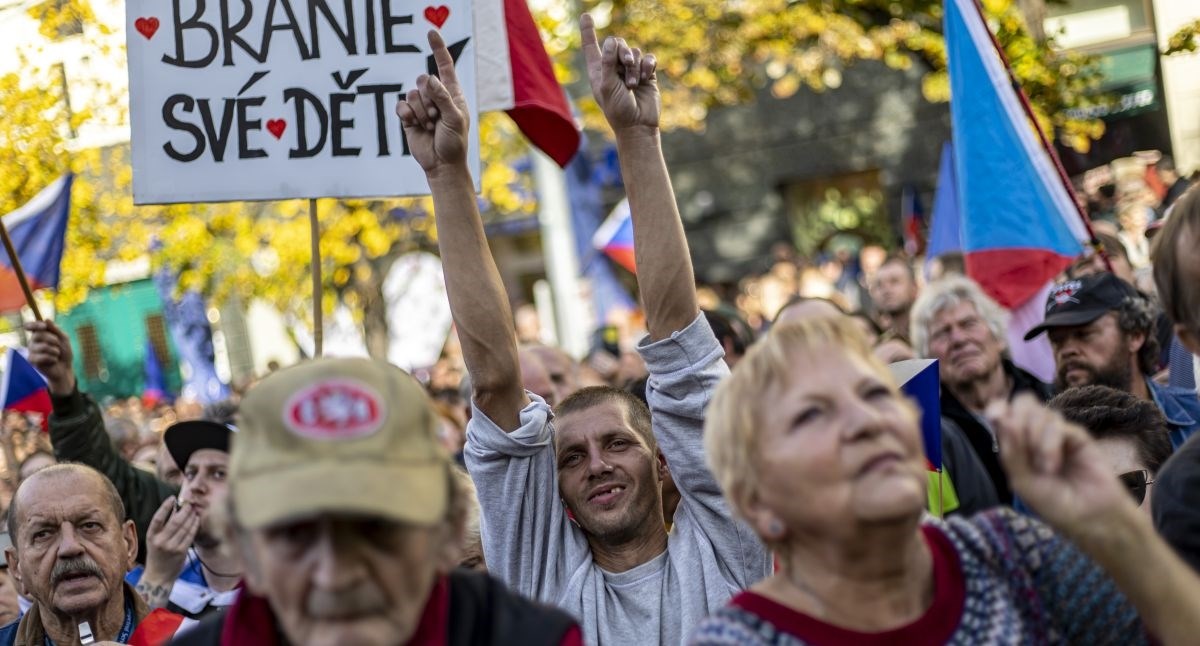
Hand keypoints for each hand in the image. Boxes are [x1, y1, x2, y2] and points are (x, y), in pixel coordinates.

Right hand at [24, 320, 75, 395]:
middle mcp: (33, 341)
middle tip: (58, 344)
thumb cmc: (64, 352)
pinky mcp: (32, 360)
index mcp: (39, 334)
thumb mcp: (63, 339)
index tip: (43, 326)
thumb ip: (56, 329)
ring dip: (55, 350)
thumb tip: (46, 319)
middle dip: (53, 339)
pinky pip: (43, 357)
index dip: (34, 325)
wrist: (65, 368)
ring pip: (42, 346)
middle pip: (38, 335)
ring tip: (57, 354)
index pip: (30, 326)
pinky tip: (53, 361)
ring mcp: (31, 351)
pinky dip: (53, 358)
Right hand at [141, 496, 199, 586]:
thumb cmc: (157, 554)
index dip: (165, 507)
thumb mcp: (154, 539)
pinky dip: (194, 525)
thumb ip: (164, 524)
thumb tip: (174, 507)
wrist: (159, 576)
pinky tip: (197, 520)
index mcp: (151, 536)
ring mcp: (171, 547)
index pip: (158, 518)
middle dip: (184, 510)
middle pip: (175, 521)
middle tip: (190, 503)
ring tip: (194, 510)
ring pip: (185, 527)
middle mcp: (160, 541)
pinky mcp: (181, 551)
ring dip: (191, 516)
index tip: (172, 498)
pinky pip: (190, 535)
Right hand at [396, 30, 469, 174]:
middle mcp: (436, 96)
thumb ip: (443, 98)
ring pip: (412, 94)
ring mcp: (421, 106)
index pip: (444, 66)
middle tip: (437, 118)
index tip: (431, 32)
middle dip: (430, 100)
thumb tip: (429, 78)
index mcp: (452, 93)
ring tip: (430, 126)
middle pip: (424, 80)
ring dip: (421, 112)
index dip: (438, 49)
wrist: (442, 164)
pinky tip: (415, 126)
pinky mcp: (408, 116)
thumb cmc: (454, 142)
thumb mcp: (455, 119)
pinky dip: (408, 115)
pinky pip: (401, 105)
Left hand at [580, 14, 659, 133]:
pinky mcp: (646, 74)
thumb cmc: (618, 109)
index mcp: (598, 70)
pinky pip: (648, 58)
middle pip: (617, 43)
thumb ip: (608, 62)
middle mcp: (613, 67)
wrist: (638, 125)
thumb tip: (612, 41)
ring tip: (633, 84)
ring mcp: (631, 70)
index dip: (588, 31)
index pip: (591, 46)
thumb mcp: (607, 85)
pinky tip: (645, 77)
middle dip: (622, 52)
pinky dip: (647, 65)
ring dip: (634, 67)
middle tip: (627, 64)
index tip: (586, 15)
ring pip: (634, 51)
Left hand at [988, 395, 1135, 538]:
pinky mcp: (1077, 436)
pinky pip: (1058, 426)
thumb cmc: (1052, 503)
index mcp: (1017, 442)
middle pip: (1023, 403)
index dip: (998, 407)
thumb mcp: (1022, 481)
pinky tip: (1053, 466)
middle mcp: (1036, 433)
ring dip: (1035, 439)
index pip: (1004, 412)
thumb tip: (1001, 417)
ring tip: (1044, 468)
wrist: (1087, 516)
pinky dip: (1050, 445)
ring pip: (1040, 412)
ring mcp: (1057, 433)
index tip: (995, 417)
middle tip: (1021, 445)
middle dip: (1018, 420)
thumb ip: (1010, 451)